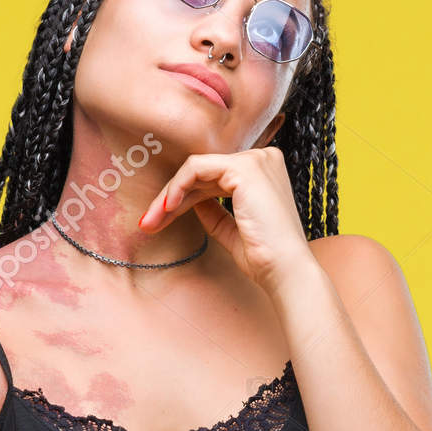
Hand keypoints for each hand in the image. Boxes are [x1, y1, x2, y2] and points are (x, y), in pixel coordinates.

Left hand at [138, 147, 311, 290]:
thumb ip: (213, 211)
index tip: (157, 222)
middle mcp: (262, 159)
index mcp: (262, 171)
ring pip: (194, 170)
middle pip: (201, 174)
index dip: (181, 198)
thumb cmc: (264, 257)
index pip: (211, 178)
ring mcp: (255, 160)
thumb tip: (189, 200)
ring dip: (168, 196)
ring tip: (151, 221)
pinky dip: (177, 187)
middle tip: (147, 223)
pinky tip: (167, 209)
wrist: (285, 271)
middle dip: (169, 199)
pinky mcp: (245, 168)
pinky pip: (197, 168)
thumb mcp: (231, 229)